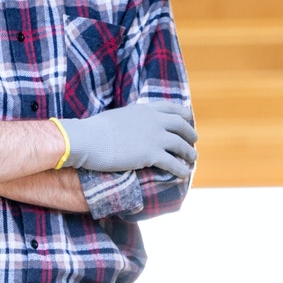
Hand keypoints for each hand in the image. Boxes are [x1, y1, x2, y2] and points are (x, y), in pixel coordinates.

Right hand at [61, 101, 197, 178]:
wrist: (88, 139)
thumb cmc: (95, 130)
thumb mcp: (118, 116)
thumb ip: (130, 119)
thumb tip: (130, 125)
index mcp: (145, 109)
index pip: (171, 108)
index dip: (183, 114)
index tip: (188, 118)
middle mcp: (154, 121)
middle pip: (181, 126)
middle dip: (190, 134)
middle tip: (193, 141)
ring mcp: (155, 137)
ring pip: (181, 145)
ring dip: (189, 153)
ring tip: (193, 159)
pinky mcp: (152, 155)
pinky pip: (173, 163)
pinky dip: (181, 169)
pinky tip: (184, 174)